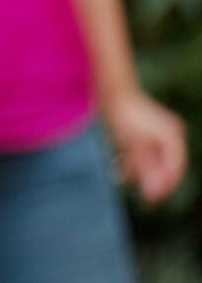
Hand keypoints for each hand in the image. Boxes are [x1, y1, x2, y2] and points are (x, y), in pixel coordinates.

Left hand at [103, 89, 186, 205]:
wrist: (112, 90)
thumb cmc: (124, 114)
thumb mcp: (134, 144)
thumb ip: (146, 168)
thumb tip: (154, 193)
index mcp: (173, 135)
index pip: (177, 167)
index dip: (167, 185)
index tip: (154, 199)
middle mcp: (169, 134)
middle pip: (164, 165)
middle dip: (151, 181)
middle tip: (143, 200)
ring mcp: (157, 133)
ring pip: (151, 161)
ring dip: (139, 172)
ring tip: (123, 180)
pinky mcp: (144, 133)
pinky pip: (142, 153)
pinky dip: (132, 162)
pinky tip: (118, 171)